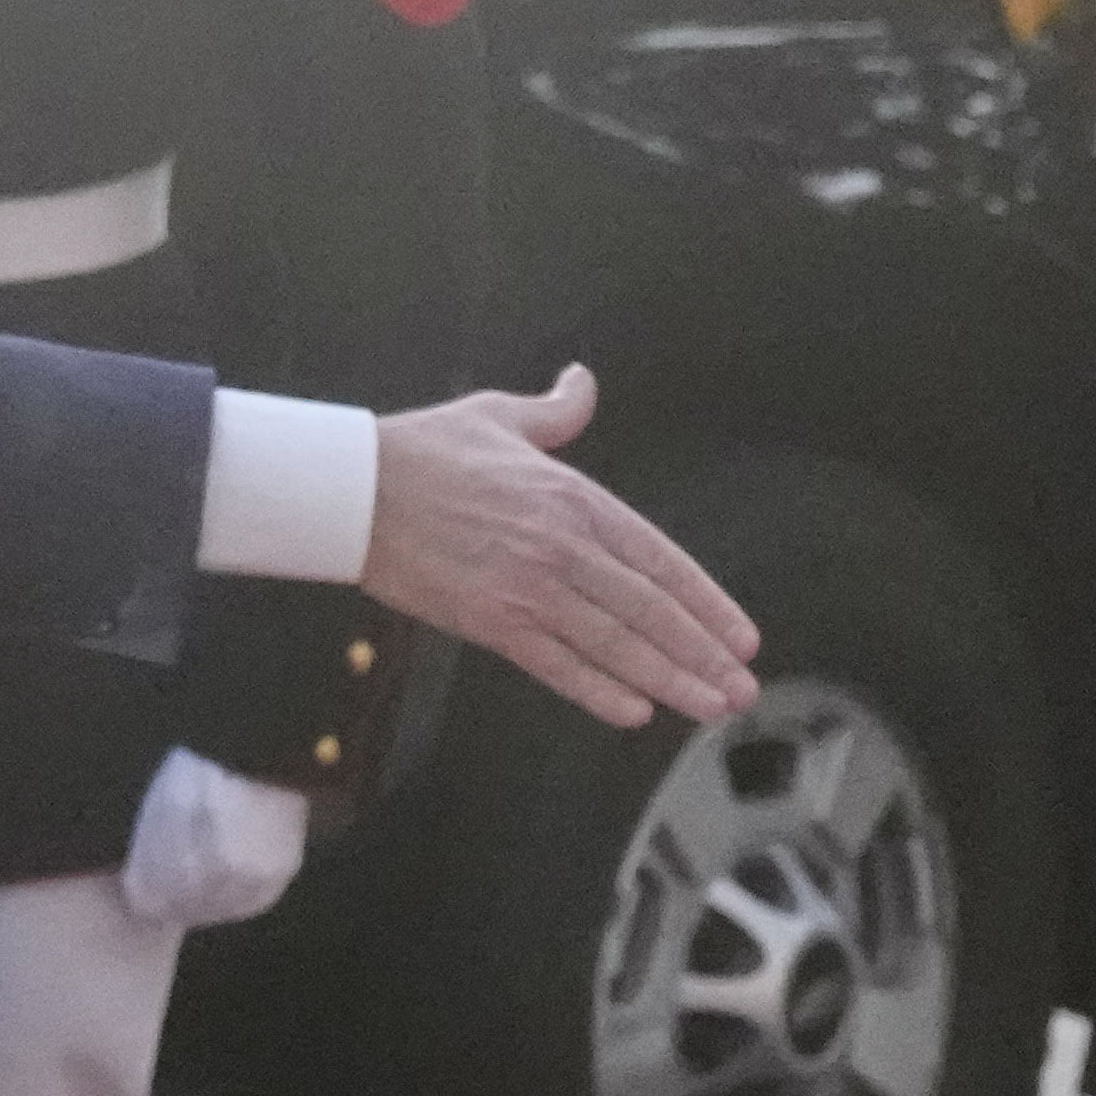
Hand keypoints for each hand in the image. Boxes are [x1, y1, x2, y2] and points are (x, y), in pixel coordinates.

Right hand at [362, 366, 758, 730]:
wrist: (353, 488)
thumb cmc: (422, 450)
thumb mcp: (498, 415)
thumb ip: (554, 412)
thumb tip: (582, 382)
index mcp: (575, 499)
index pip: (660, 560)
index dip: (707, 602)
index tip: (740, 635)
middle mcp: (564, 546)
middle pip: (650, 610)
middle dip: (703, 653)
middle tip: (741, 689)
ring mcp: (529, 588)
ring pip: (616, 643)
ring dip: (670, 679)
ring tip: (710, 706)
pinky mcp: (490, 621)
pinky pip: (556, 664)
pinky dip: (598, 690)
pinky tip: (634, 712)